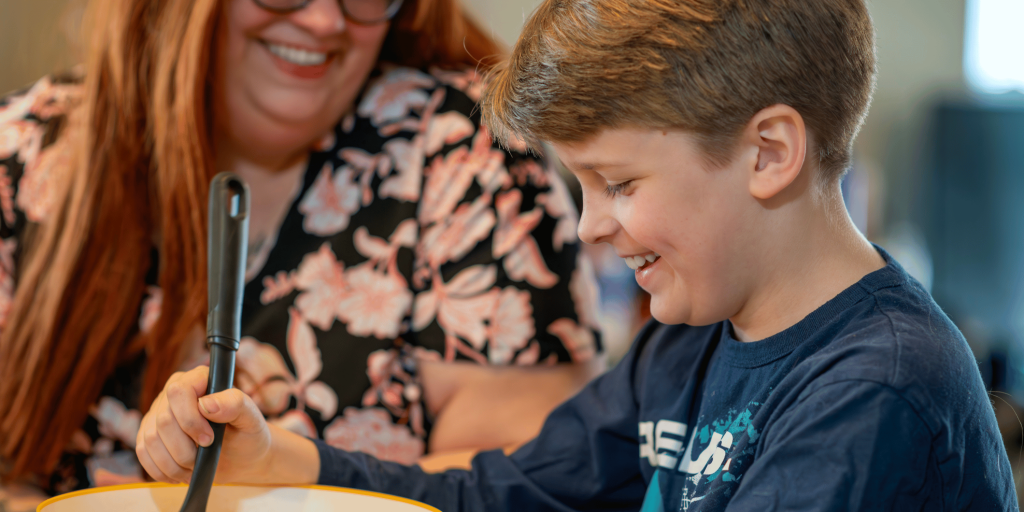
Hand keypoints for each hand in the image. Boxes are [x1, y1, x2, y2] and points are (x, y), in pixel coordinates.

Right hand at [135, 366, 318, 484]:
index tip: (208, 439)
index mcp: (198, 379)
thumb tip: (206, 404)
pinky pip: (142, 453)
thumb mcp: (251, 418)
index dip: (190, 419)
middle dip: (184, 448)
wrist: (240, 456)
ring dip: (173, 462)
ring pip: (150, 439)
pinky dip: (160, 470)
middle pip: (163, 420)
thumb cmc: (247, 433)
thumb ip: (235, 404)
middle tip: (203, 457)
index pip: (179, 392)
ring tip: (193, 467)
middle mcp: (173, 392)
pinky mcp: (149, 434)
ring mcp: (158, 413)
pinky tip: (178, 474)